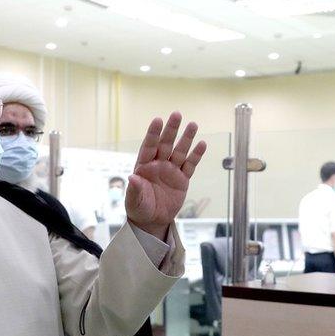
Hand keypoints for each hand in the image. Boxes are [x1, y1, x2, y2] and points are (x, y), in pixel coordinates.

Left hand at [127, 112, 206, 239]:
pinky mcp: (182, 179)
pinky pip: (190, 165)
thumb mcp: (134, 201)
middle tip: (177, 114)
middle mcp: (158, 164)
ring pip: (180, 152)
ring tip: (193, 125)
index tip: (158, 120)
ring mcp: (171, 170)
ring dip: (186, 139)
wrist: (152, 220)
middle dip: (171, 130)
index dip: (153, 134)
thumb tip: (132, 177)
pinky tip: (202, 144)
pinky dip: (196, 156)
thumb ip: (134, 189)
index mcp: (143, 166)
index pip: (149, 147)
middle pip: (166, 144)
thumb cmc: (139, 208)